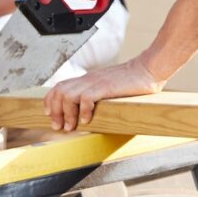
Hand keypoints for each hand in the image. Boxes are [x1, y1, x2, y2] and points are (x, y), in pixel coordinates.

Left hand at [43, 57, 165, 131]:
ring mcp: (96, 82)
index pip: (60, 86)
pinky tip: (87, 120)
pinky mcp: (105, 87)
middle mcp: (88, 79)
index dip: (51, 100)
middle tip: (58, 127)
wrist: (148, 69)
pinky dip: (83, 111)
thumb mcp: (109, 86)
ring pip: (69, 96)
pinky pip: (86, 98)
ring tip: (71, 127)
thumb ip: (98, 94)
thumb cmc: (133, 81)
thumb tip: (89, 110)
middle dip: (55, 111)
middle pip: (60, 91)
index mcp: (88, 79)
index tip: (49, 114)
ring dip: (67, 114)